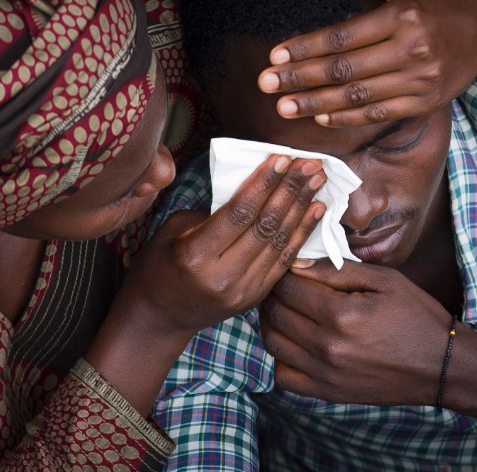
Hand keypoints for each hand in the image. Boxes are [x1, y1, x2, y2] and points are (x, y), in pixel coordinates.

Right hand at [122, 156, 327, 336]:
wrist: (159, 318)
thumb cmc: (158, 266)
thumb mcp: (170, 232)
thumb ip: (209, 212)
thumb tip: (249, 190)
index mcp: (194, 256)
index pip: (238, 214)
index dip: (263, 184)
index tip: (281, 158)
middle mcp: (222, 277)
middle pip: (265, 227)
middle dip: (290, 190)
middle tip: (310, 163)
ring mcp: (242, 291)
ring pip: (280, 243)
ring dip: (301, 208)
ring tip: (318, 180)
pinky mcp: (255, 298)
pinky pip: (284, 261)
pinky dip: (302, 233)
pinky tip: (316, 210)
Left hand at [258, 0, 476, 126]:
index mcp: (404, 15)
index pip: (343, 36)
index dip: (306, 48)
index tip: (276, 55)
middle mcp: (414, 50)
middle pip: (345, 70)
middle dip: (300, 79)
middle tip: (267, 85)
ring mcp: (421, 80)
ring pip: (358, 97)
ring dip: (316, 105)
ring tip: (285, 108)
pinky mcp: (425, 103)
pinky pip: (378, 114)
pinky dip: (347, 118)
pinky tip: (320, 118)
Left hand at [260, 260, 453, 406]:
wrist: (441, 366)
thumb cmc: (416, 316)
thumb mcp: (384, 280)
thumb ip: (336, 270)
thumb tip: (296, 263)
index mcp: (341, 314)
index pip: (288, 287)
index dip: (282, 273)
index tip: (287, 268)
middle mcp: (327, 346)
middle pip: (276, 313)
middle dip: (274, 294)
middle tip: (282, 285)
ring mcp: (324, 373)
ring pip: (273, 342)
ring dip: (271, 322)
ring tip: (284, 309)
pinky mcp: (327, 392)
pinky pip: (283, 375)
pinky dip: (280, 357)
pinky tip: (294, 342)